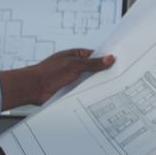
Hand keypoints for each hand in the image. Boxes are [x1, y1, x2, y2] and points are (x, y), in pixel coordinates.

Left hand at [0, 49, 114, 108]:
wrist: (33, 88)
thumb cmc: (49, 72)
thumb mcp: (73, 65)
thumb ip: (92, 64)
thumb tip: (109, 58)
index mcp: (76, 56)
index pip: (96, 55)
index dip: (107, 59)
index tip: (120, 62)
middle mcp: (76, 67)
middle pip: (95, 70)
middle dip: (105, 73)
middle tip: (122, 77)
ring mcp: (74, 80)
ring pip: (91, 82)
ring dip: (98, 85)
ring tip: (116, 89)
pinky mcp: (72, 92)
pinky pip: (85, 92)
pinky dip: (91, 94)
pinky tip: (101, 98)